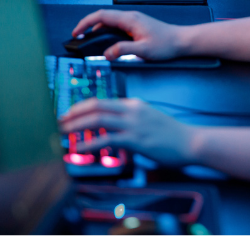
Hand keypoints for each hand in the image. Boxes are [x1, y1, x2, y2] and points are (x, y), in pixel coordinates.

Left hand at [59, 98, 194, 166]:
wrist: (190, 141)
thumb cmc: (171, 134)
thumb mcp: (149, 120)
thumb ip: (130, 121)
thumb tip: (113, 130)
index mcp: (134, 104)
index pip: (102, 101)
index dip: (82, 107)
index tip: (69, 114)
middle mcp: (132, 110)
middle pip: (96, 106)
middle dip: (74, 113)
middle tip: (59, 121)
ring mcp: (134, 124)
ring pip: (98, 120)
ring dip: (76, 126)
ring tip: (62, 133)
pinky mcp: (136, 139)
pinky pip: (107, 139)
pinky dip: (89, 143)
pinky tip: (78, 148)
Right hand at [71, 8, 184, 59]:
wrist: (182, 41)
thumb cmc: (167, 44)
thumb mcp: (143, 50)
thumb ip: (123, 50)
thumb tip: (107, 53)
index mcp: (130, 19)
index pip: (101, 15)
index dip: (86, 23)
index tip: (77, 32)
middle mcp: (130, 17)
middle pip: (103, 17)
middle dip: (88, 25)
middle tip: (78, 37)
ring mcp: (133, 20)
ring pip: (109, 21)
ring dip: (97, 29)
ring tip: (88, 40)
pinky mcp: (136, 26)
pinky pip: (116, 26)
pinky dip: (106, 32)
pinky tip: (105, 41)